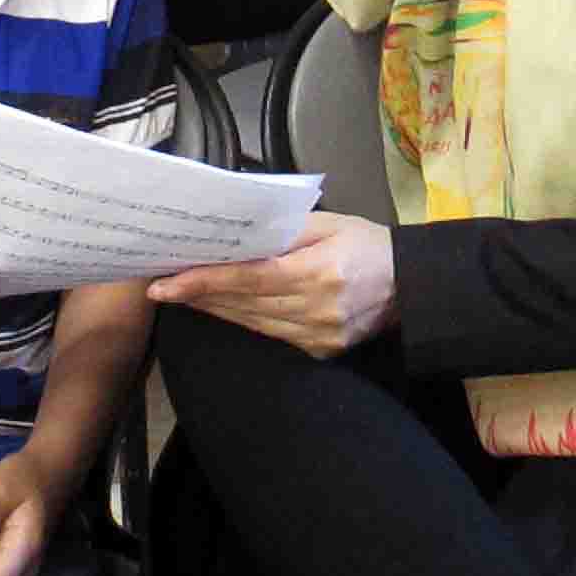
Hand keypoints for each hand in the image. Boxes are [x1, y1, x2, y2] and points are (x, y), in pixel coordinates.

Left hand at [146, 211, 396, 357]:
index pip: (248, 278)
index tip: (166, 284)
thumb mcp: (329, 223)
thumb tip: (235, 233)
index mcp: (319, 272)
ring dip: (216, 310)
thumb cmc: (367, 244)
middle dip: (199, 295)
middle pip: (243, 305)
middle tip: (162, 286)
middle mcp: (317, 309)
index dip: (204, 282)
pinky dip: (244, 322)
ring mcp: (319, 337)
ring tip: (183, 295)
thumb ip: (283, 229)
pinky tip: (223, 309)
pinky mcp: (321, 353)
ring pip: (252, 324)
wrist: (413, 286)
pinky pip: (271, 336)